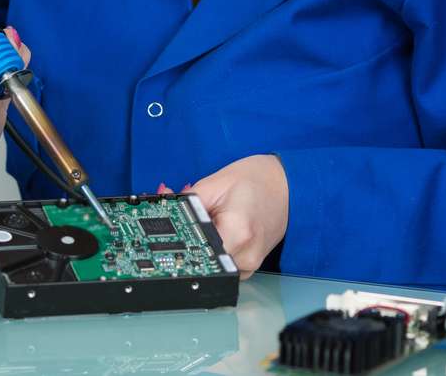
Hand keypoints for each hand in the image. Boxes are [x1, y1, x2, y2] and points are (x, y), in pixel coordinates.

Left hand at [161, 154, 288, 278]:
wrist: (290, 184)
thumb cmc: (259, 179)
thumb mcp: (216, 182)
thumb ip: (187, 201)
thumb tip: (162, 212)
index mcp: (237, 232)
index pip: (192, 248)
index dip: (170, 239)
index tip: (155, 234)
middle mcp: (245, 255)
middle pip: (198, 258)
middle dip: (183, 238)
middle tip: (178, 216)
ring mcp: (250, 265)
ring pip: (209, 264)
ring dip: (198, 244)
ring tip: (204, 217)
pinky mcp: (250, 266)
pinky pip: (221, 263)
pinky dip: (212, 248)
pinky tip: (215, 227)